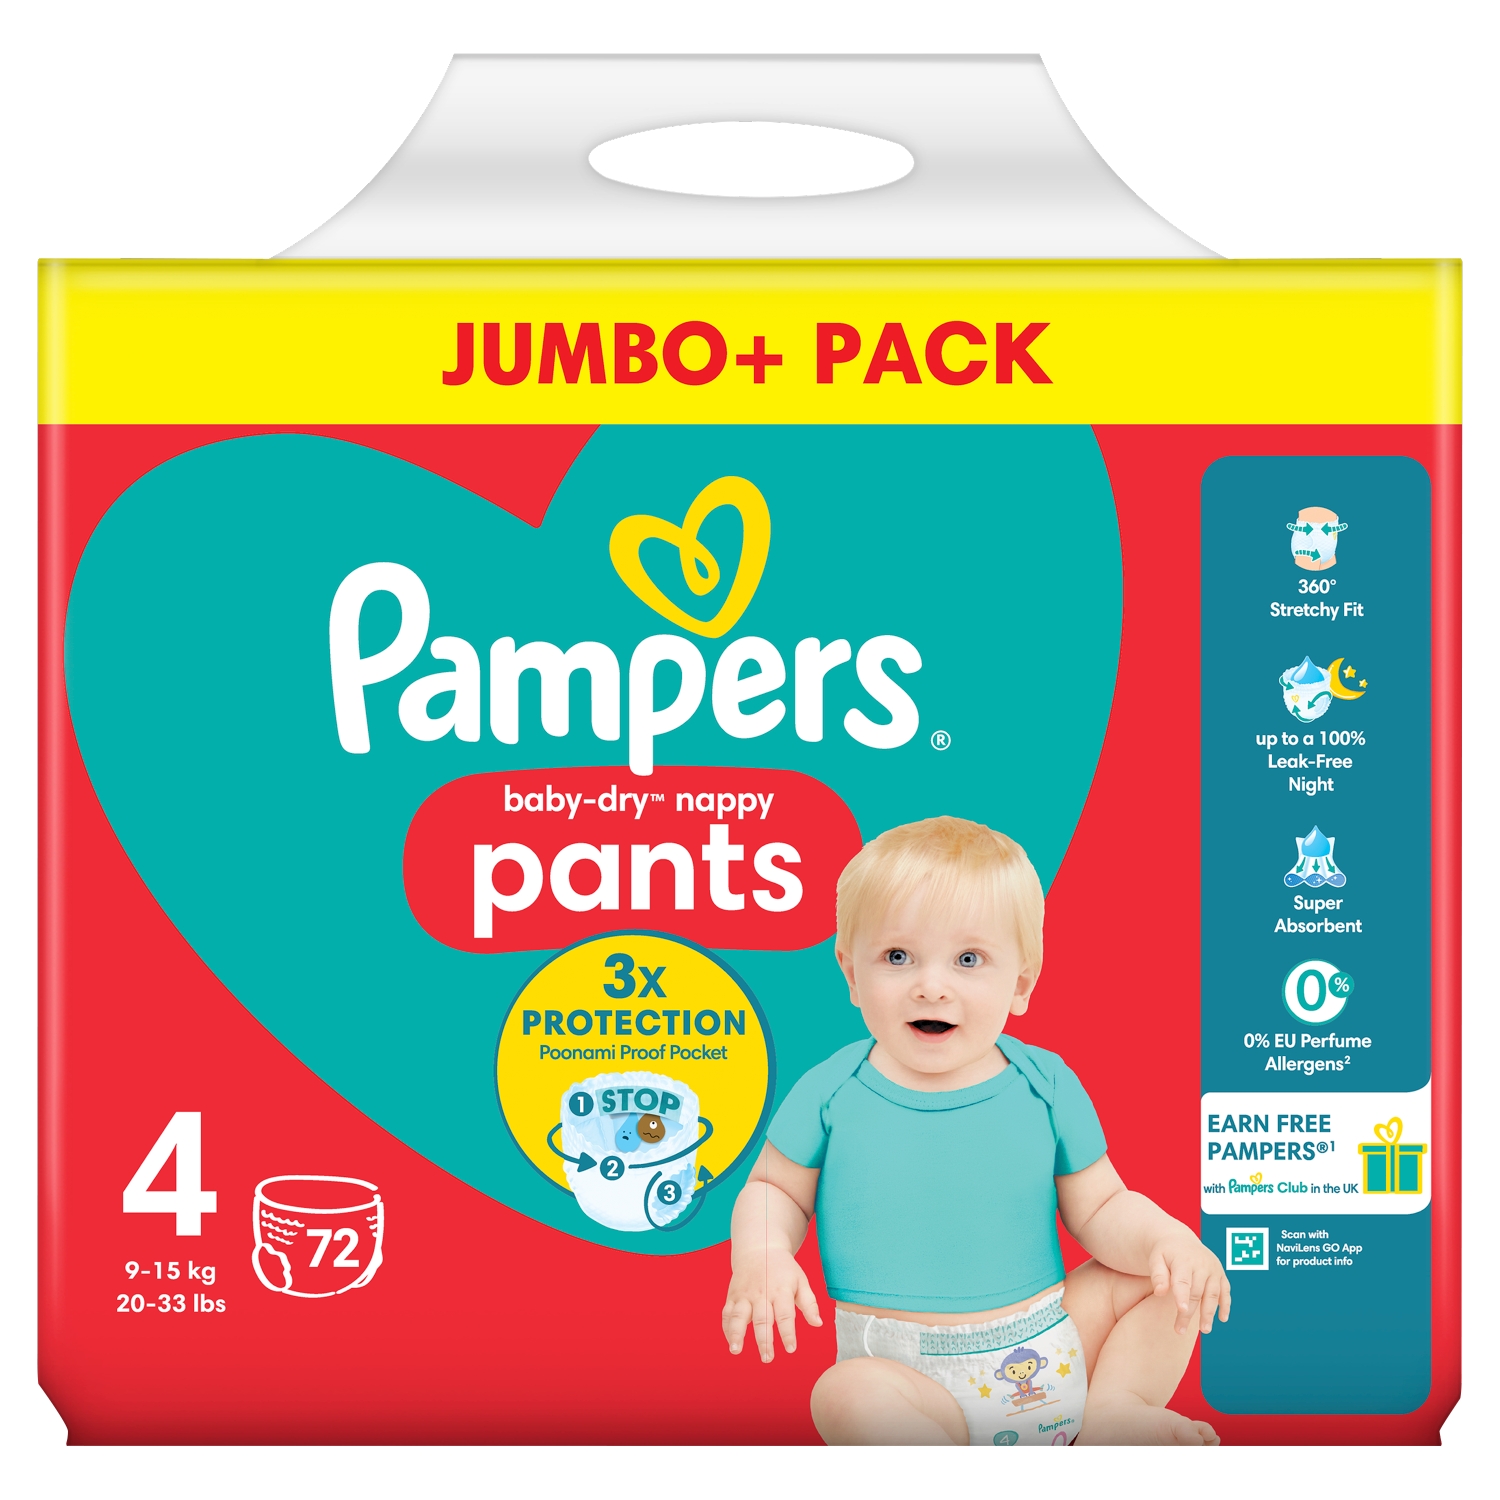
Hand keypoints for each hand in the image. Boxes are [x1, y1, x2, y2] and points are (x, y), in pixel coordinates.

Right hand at [722, 1245, 821, 1360]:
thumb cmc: (783, 1268)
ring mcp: (745, 1293)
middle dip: (764, 1340)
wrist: (760, 1247)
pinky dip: (727, 1328)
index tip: (791, 1349)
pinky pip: (727, 1313)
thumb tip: (818, 1324)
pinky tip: (730, 1342)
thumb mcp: (801, 1280)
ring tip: (736, 1350)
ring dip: (736, 1333)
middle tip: (767, 1358)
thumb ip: (809, 1303)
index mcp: (781, 1289)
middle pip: (762, 1318)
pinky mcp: (733, 1295)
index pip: (785, 1314)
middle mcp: (762, 1292)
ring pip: (739, 1315)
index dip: (788, 1333)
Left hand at [1147, 1232, 1232, 1334]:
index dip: (1182, 1296)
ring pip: (1212, 1294)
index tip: (1181, 1310)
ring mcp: (1213, 1269)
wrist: (1179, 1240)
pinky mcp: (1221, 1274)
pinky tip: (1222, 1319)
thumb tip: (1159, 1292)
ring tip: (1204, 1330)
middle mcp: (1201, 1264)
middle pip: (1196, 1292)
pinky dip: (1225, 1305)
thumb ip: (1158, 1275)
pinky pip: (1225, 1291)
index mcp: (1183, 1260)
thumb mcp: (1156, 1259)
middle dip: (1189, 1313)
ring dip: (1209, 1313)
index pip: (1183, 1281)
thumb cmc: (1164, 1254)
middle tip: (1179, 1330)